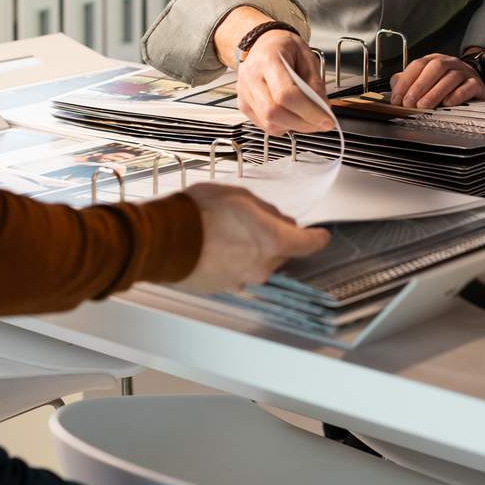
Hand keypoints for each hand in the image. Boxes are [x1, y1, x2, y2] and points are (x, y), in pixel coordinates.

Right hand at [177, 182, 329, 292]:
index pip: (308, 244)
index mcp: (273, 242)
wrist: (162, 239)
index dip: (317, 238)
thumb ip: (266, 210)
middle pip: (280, 253)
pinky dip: (231, 260)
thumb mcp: (239, 196)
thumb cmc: (199, 212)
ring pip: (256, 263)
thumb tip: (278, 219)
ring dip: (249, 249)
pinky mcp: (221, 288)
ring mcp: (240, 280)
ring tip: (225, 231)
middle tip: (251, 220)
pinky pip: (235, 272)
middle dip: (273, 238)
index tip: (321, 235)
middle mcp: (261, 266)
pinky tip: (214, 245)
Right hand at [237, 30, 334, 134]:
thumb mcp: (308, 57)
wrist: (264, 44)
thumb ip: (316, 83)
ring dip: (294, 127)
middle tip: (320, 124)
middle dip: (302, 123)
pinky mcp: (244, 104)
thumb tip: (323, 109)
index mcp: (268, 59)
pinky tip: (293, 116)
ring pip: (268, 123)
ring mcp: (245, 92)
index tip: (326, 120)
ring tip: (308, 119)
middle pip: (273, 112)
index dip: (308, 112)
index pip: (285, 94)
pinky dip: (283, 126)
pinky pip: (264, 125)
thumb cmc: (285, 48)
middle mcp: (251, 77)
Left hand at [389, 52, 484, 108]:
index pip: (417, 65)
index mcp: (433, 60)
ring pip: (451, 77)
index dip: (405, 82)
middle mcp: (449, 63)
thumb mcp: (425, 81)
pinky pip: (468, 86)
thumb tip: (394, 92)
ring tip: (424, 106)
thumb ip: (408, 84)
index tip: (397, 99)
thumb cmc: (446, 84)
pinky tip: (447, 104)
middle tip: (410, 103)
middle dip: (419, 86)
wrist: (475, 83)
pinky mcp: (476, 84)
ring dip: (435, 92)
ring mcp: (464, 72)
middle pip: (435, 68)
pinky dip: (457, 95)